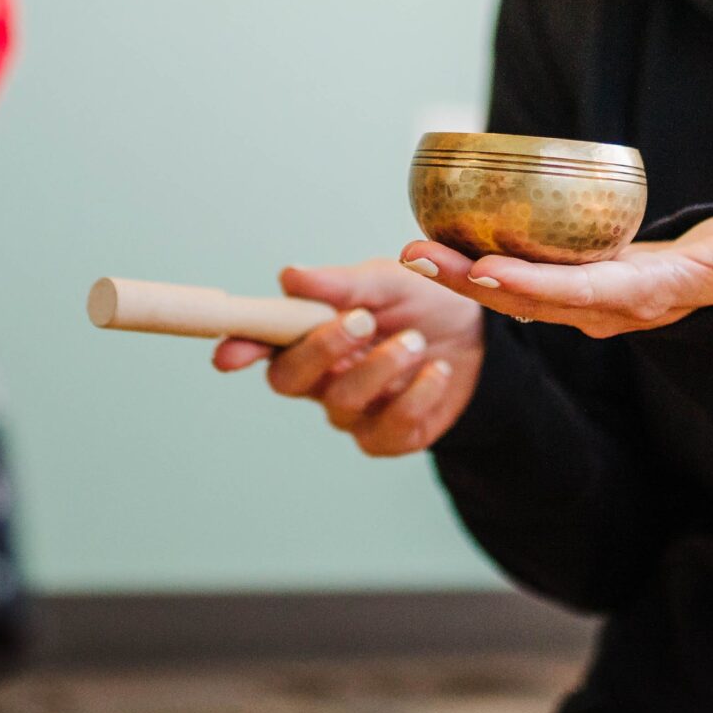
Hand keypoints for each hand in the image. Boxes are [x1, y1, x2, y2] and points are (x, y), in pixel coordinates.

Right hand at [211, 259, 484, 456]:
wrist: (484, 336)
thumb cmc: (424, 302)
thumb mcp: (390, 280)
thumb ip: (343, 283)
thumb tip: (290, 276)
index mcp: (310, 333)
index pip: (263, 343)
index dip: (241, 348)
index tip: (228, 356)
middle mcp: (322, 375)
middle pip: (289, 379)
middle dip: (320, 349)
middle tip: (361, 320)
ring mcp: (353, 410)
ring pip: (340, 403)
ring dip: (378, 369)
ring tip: (416, 341)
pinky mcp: (389, 437)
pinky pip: (387, 429)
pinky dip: (415, 398)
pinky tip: (437, 372)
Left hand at [400, 211, 712, 338]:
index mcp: (635, 299)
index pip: (578, 293)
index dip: (533, 284)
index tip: (489, 269)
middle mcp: (596, 308)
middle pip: (523, 298)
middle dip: (469, 280)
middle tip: (415, 257)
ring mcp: (575, 302)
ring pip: (506, 292)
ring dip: (455, 274)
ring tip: (408, 252)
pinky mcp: (563, 287)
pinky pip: (508, 277)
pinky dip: (469, 264)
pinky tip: (432, 240)